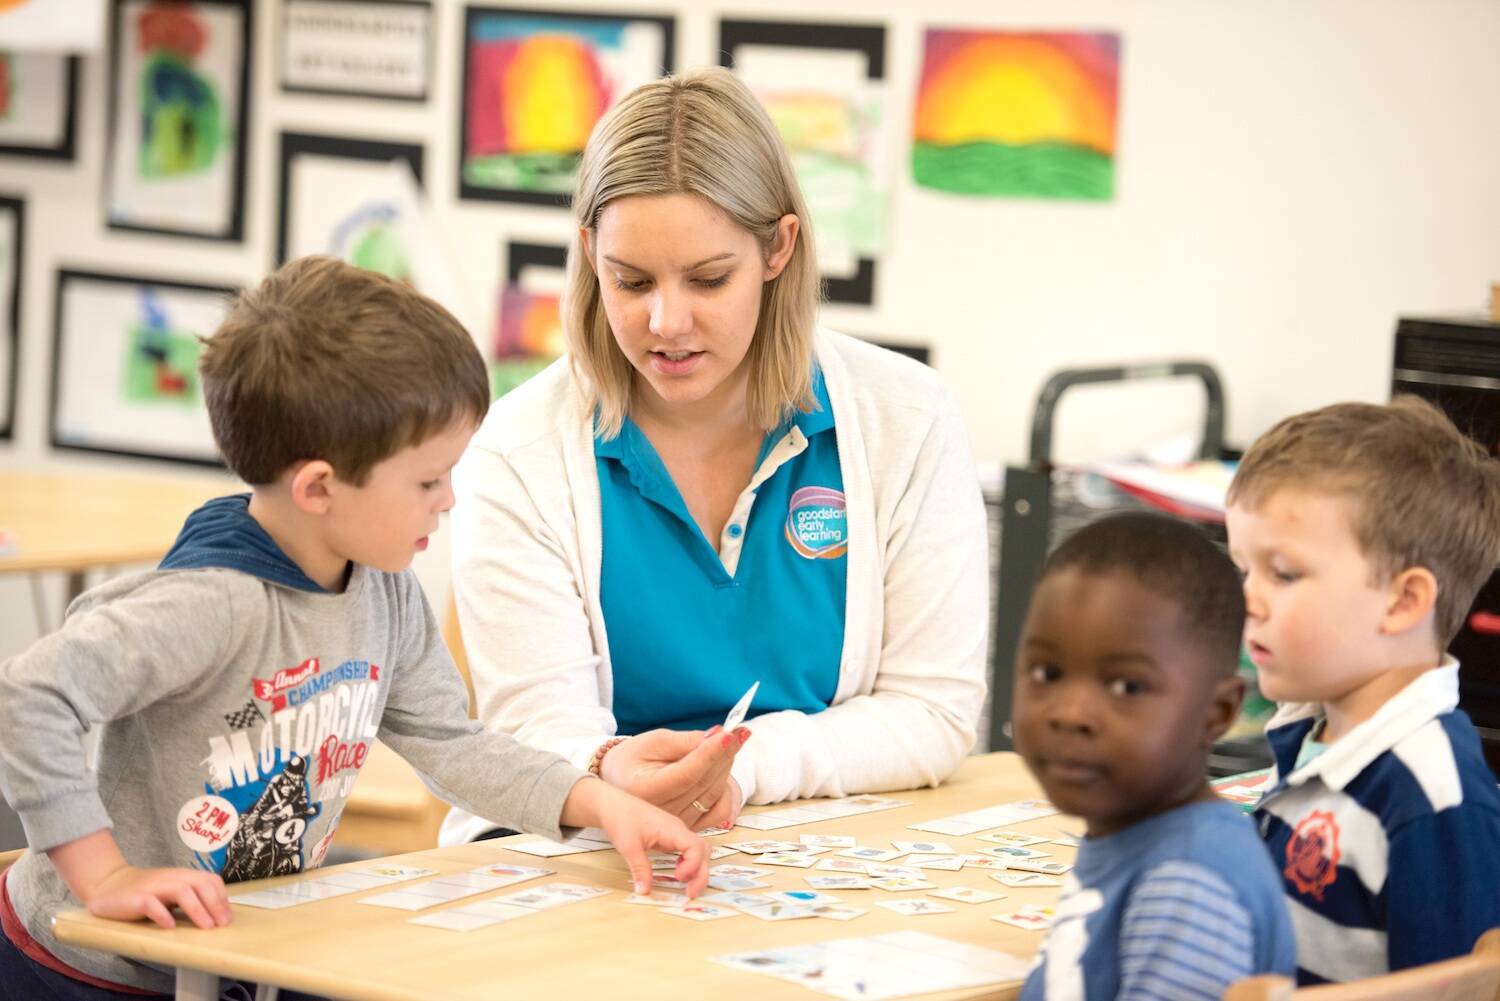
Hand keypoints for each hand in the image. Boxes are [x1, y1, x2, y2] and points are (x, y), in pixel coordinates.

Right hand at [86, 865, 231, 929]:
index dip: (222, 897)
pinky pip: (151, 904)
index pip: (209, 880)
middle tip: (222, 924)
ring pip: (181, 891)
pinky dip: (163, 914)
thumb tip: (216, 915)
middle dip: (215, 904)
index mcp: (182, 876)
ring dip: (197, 909)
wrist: (108, 885)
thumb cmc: (144, 891)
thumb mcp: (170, 890)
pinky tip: (170, 926)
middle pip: (200, 883)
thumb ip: (190, 897)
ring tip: (206, 926)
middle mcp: (171, 878)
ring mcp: (153, 887)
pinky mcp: (136, 898)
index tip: (227, 917)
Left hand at [561, 778, 708, 896]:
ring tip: (687, 887)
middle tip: (690, 894)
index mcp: (672, 829)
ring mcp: (676, 833)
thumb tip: (644, 892)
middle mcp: (678, 830)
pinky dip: (689, 863)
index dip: (693, 865)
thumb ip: (640, 869)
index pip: (696, 847)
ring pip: (698, 850)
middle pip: (703, 850)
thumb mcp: (629, 847)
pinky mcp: (670, 837)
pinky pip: (688, 850)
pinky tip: (678, 873)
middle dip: (701, 873)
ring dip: (697, 869)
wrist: (612, 804)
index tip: (679, 878)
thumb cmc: (621, 819)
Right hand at [600, 726, 749, 827]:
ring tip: (729, 745)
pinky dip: (728, 790)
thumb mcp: (653, 741)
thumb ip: (684, 741)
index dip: (710, 753)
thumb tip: (715, 737)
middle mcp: (661, 812)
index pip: (686, 773)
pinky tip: (724, 769)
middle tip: (738, 732)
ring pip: (716, 795)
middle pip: (704, 783)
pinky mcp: (690, 826)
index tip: (728, 734)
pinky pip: (720, 811)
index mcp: (646, 790)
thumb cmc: (634, 758)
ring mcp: (676, 823)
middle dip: (725, 754)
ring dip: (727, 768)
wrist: (621, 781)